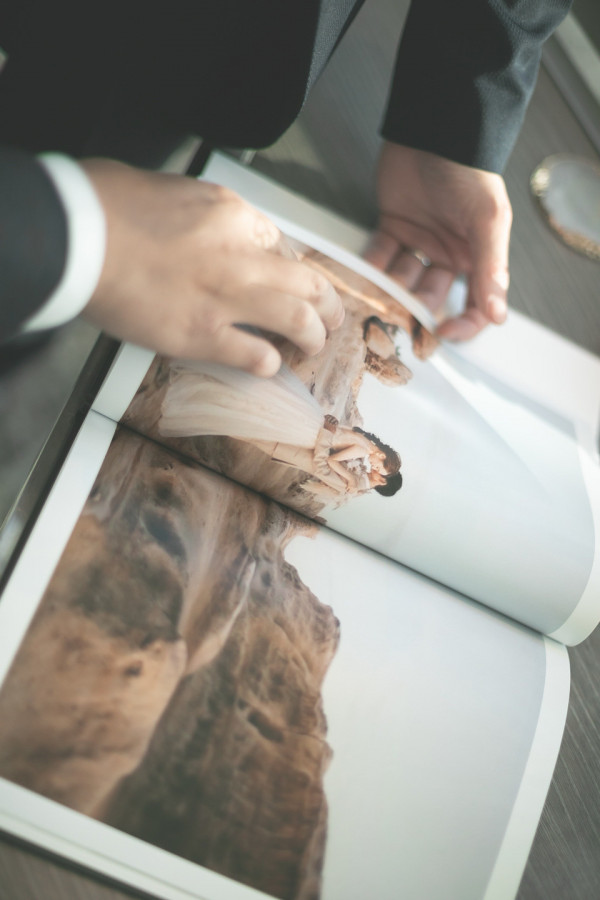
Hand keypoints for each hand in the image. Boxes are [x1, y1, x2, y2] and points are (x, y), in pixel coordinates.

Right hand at [80, 159, 343, 375]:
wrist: (79, 236)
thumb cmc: (110, 206)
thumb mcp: (174, 189)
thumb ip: (207, 214)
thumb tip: (215, 231)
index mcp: (233, 214)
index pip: (280, 245)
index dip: (289, 268)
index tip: (289, 281)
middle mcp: (241, 255)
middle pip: (307, 281)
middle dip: (328, 302)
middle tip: (332, 316)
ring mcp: (226, 297)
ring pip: (297, 319)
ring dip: (314, 335)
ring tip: (315, 345)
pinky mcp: (203, 334)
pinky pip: (255, 355)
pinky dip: (269, 363)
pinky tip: (269, 365)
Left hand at [365, 142, 512, 339]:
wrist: (433, 130)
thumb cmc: (468, 173)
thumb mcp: (488, 220)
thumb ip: (490, 269)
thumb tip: (499, 316)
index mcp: (478, 256)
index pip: (475, 304)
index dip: (462, 324)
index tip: (444, 333)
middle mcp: (449, 254)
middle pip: (431, 297)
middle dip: (416, 309)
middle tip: (399, 315)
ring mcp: (420, 243)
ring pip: (402, 281)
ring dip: (390, 291)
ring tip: (376, 297)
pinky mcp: (392, 228)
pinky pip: (379, 257)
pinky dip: (369, 269)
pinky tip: (360, 278)